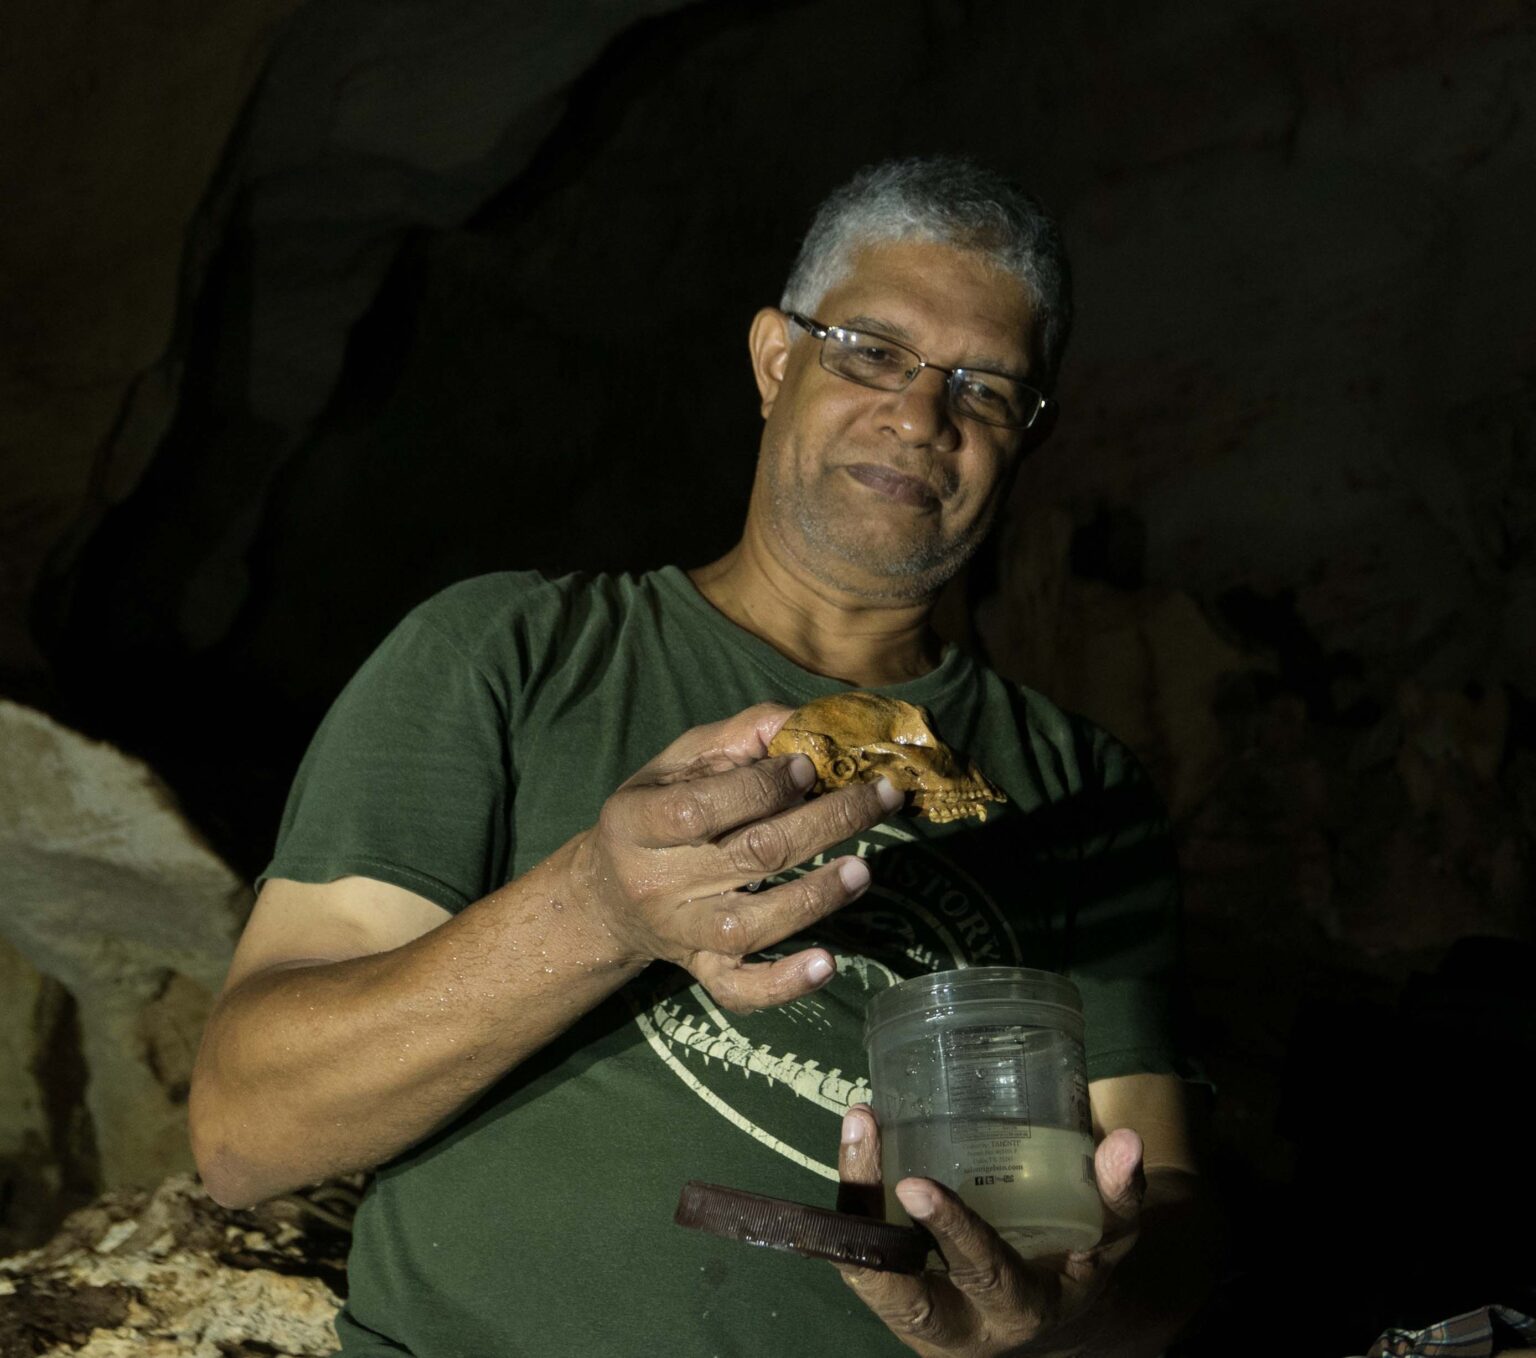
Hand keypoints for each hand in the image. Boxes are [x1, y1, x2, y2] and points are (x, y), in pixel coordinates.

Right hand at [567, 702, 900, 1013]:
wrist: (609, 895)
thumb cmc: (656, 810)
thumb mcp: (679, 761)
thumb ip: (739, 736)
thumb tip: (808, 721)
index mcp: (638, 821)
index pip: (702, 808)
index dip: (762, 787)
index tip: (810, 766)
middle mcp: (658, 882)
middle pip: (750, 857)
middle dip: (824, 823)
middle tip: (878, 798)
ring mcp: (682, 933)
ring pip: (752, 925)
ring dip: (815, 897)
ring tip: (864, 870)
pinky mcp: (703, 970)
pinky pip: (740, 989)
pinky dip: (784, 984)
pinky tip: (827, 964)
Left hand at [836, 1105, 1145, 1356]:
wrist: (1047, 1323)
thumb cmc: (1076, 1267)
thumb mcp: (1109, 1240)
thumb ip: (1118, 1196)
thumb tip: (1127, 1142)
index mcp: (1019, 1312)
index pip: (983, 1276)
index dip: (951, 1232)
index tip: (915, 1181)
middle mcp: (960, 1328)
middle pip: (900, 1292)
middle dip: (871, 1222)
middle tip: (863, 1139)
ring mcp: (918, 1321)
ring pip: (868, 1273)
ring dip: (853, 1203)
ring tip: (858, 1126)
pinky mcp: (893, 1299)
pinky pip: (862, 1257)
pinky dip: (853, 1207)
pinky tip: (858, 1143)